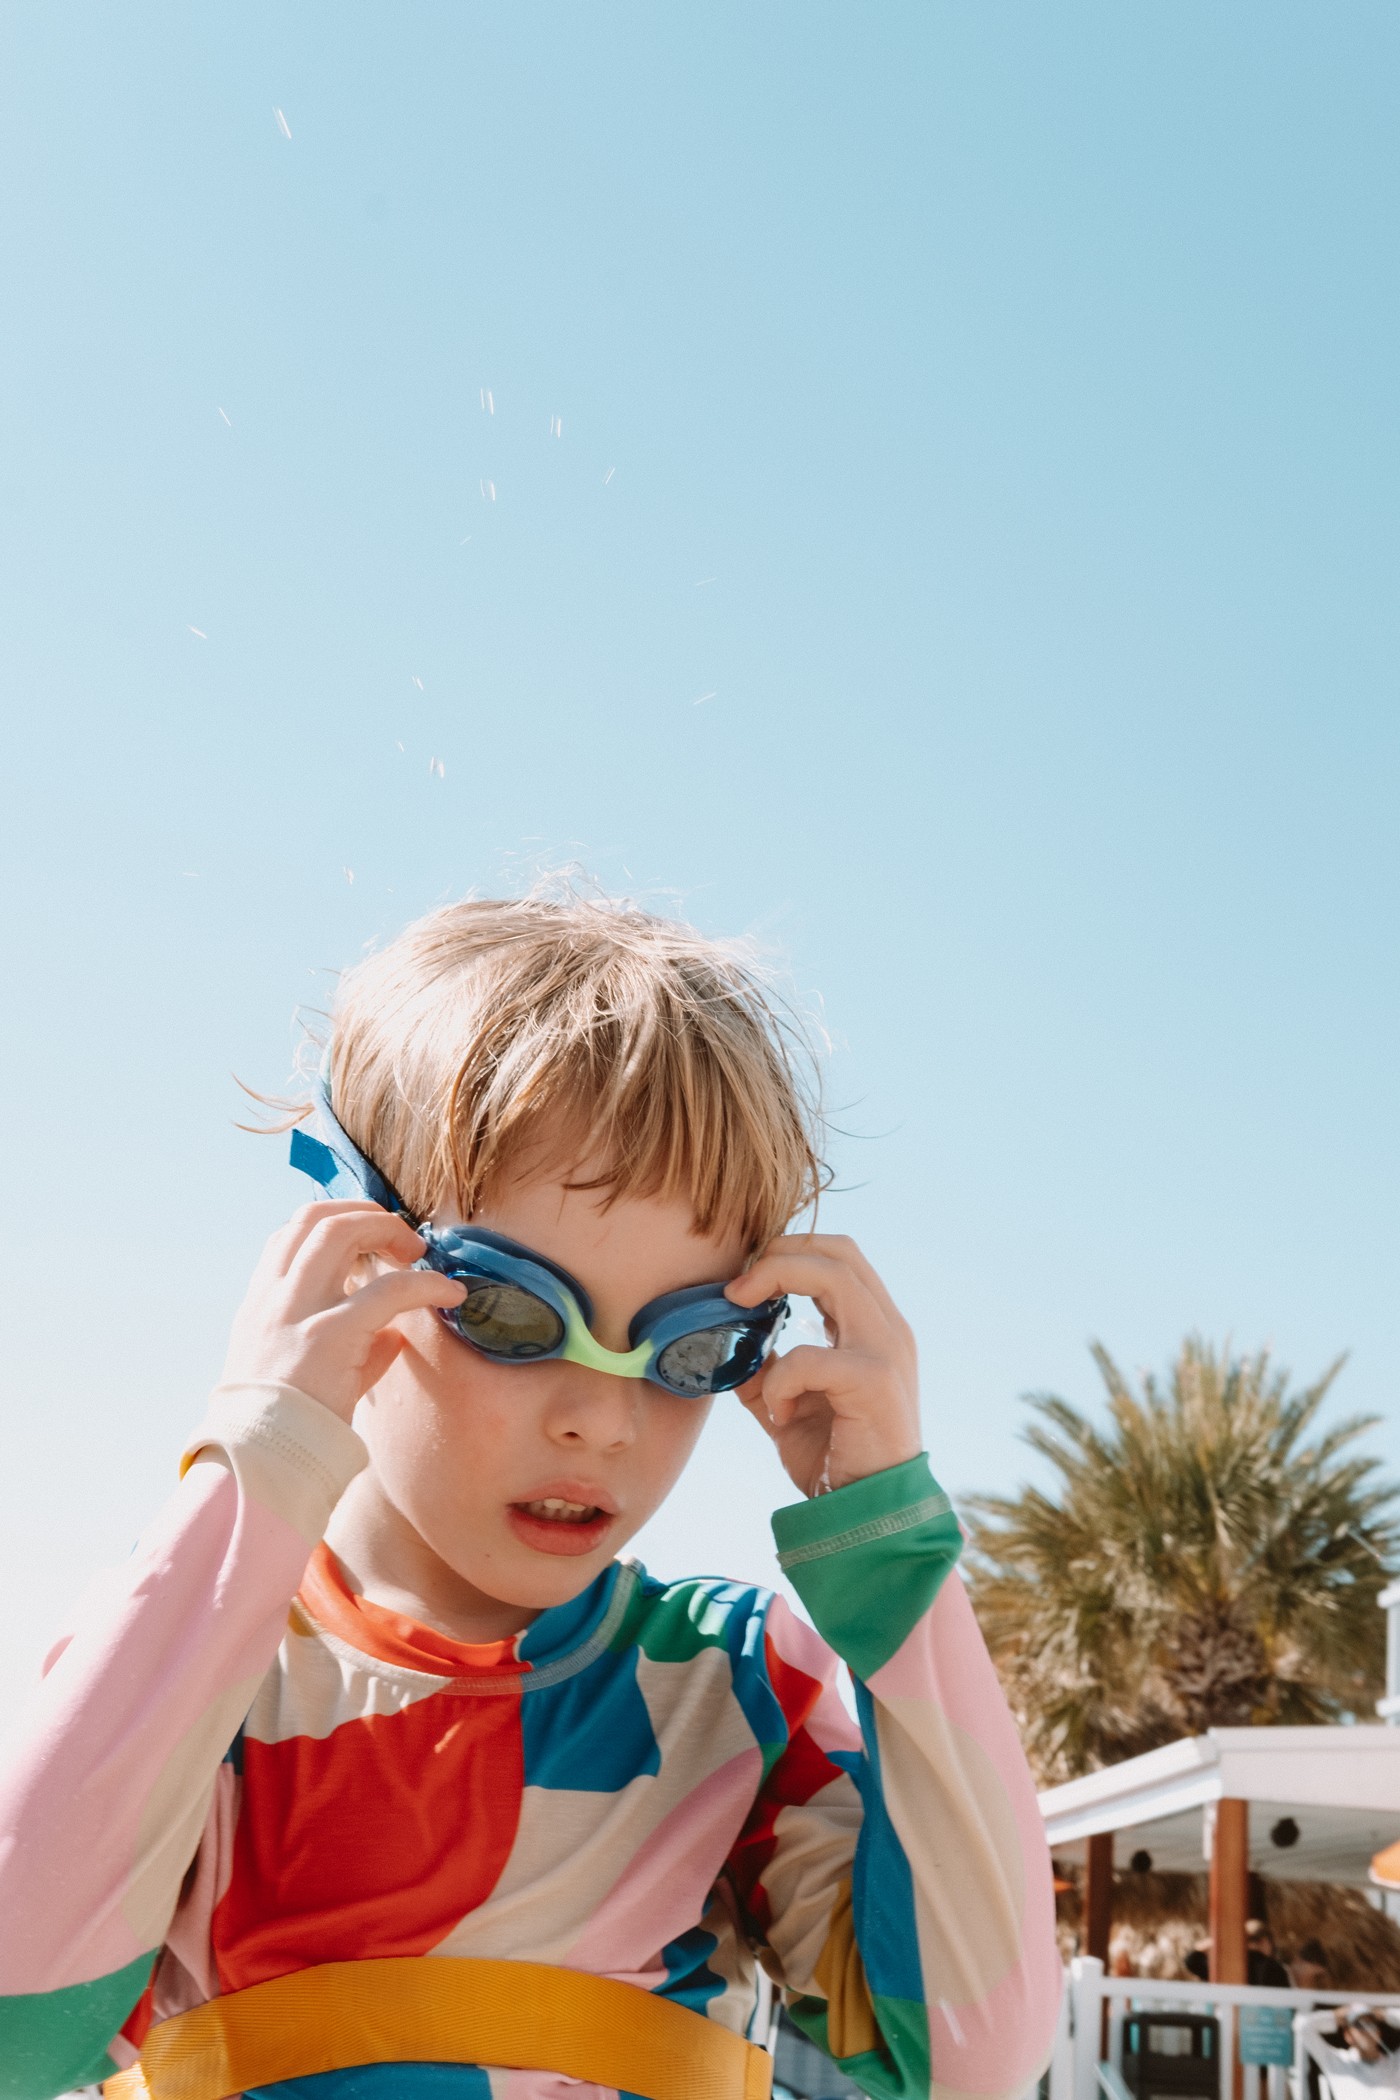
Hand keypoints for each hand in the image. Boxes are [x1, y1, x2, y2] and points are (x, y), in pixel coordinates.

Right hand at [222, 1201, 466, 1423]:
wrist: (261, 1464)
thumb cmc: (285, 1428)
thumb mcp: (304, 1377)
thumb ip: (347, 1348)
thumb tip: (393, 1336)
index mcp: (259, 1306)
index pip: (289, 1235)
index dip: (333, 1221)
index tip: (369, 1234)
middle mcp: (271, 1299)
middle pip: (313, 1219)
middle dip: (363, 1214)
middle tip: (401, 1238)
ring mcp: (295, 1312)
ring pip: (339, 1233)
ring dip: (386, 1230)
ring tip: (419, 1252)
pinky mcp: (328, 1336)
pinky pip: (388, 1291)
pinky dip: (425, 1283)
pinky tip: (449, 1294)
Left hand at [727, 1233, 920, 1497]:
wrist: (870, 1517)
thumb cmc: (836, 1461)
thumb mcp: (790, 1406)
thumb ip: (765, 1371)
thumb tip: (723, 1347)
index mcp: (873, 1328)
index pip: (840, 1255)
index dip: (790, 1249)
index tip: (745, 1275)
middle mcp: (888, 1329)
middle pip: (838, 1250)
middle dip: (779, 1253)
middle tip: (737, 1285)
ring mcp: (887, 1351)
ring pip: (833, 1276)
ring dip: (775, 1281)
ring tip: (740, 1308)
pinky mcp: (875, 1382)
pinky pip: (808, 1357)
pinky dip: (778, 1379)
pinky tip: (777, 1412)